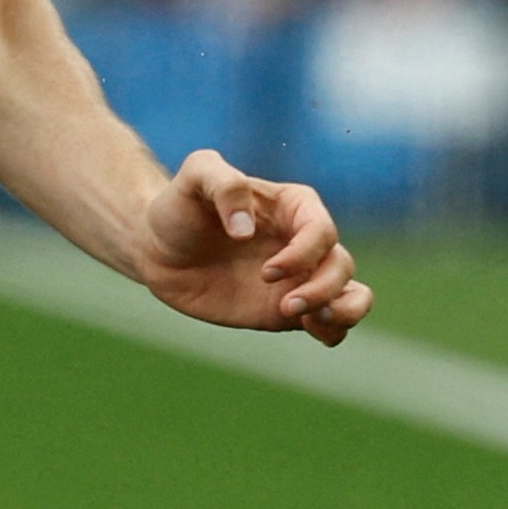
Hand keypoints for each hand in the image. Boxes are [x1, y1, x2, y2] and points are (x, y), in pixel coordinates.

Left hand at [135, 148, 368, 345]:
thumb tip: (245, 229)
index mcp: (294, 206)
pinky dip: (333, 330)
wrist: (157, 250)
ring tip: (312, 321)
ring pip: (350, 294)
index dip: (303, 255)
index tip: (267, 272)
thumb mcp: (194, 178)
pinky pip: (330, 323)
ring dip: (344, 310)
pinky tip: (311, 329)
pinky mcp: (287, 309)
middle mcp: (304, 242)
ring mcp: (300, 277)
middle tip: (287, 305)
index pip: (321, 231)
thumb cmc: (179, 207)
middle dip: (323, 288)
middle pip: (341, 265)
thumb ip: (224, 184)